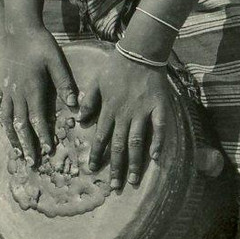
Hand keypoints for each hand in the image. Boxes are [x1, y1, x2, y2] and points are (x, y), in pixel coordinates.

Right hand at [0, 28, 78, 166]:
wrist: (19, 27)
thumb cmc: (41, 43)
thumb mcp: (56, 61)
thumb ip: (65, 83)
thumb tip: (75, 106)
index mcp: (31, 88)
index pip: (37, 118)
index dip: (42, 136)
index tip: (47, 151)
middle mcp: (16, 92)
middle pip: (19, 123)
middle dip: (26, 144)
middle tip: (30, 162)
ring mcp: (6, 88)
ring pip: (6, 118)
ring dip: (11, 136)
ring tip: (16, 150)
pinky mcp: (1, 82)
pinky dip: (0, 117)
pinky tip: (2, 124)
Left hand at [77, 52, 170, 192]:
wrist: (140, 52)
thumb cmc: (116, 66)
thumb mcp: (96, 81)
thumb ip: (89, 101)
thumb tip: (79, 120)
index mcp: (109, 109)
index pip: (101, 137)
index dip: (97, 155)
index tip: (93, 170)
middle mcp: (125, 114)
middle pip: (119, 145)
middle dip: (116, 168)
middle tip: (115, 187)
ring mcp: (143, 111)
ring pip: (137, 141)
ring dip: (135, 162)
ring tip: (134, 180)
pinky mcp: (159, 107)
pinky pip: (159, 128)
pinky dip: (158, 143)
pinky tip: (156, 158)